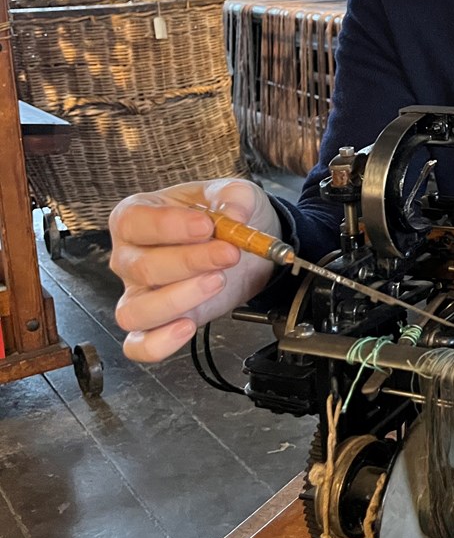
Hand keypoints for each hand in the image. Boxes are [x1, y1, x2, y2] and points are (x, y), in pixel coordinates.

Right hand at [109, 178, 280, 361]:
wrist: (241, 246)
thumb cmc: (223, 216)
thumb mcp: (234, 193)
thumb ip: (234, 198)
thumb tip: (234, 216)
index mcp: (135, 218)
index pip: (134, 222)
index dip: (170, 226)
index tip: (207, 226)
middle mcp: (128, 258)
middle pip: (142, 267)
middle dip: (191, 261)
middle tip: (228, 253)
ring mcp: (137, 294)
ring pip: (135, 311)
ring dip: (179, 299)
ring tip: (217, 281)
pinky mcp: (155, 324)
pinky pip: (139, 345)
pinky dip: (159, 344)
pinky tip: (187, 327)